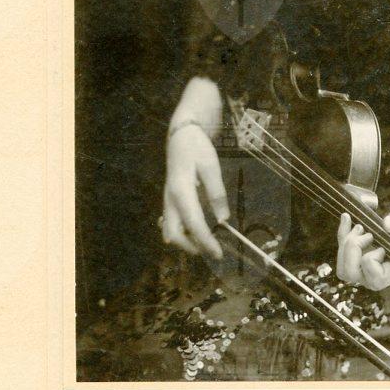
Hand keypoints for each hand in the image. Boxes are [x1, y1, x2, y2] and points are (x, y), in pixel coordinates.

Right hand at [161, 121, 228, 260]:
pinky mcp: (169, 201)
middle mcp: (169, 200)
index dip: (206, 241)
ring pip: (170, 231)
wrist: (180, 136)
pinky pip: (170, 224)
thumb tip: (223, 220)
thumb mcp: (211, 166)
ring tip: (207, 243)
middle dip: (192, 247)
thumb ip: (216, 193)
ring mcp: (167, 201)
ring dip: (187, 242)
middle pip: (175, 234)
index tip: (218, 254)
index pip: (194, 223)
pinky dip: (182, 234)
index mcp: (181, 191)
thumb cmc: (197, 148)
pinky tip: (196, 234)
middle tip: (212, 251)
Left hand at [336, 211, 389, 291]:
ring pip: (341, 264)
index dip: (372, 258)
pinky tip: (347, 217)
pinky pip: (342, 248)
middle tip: (367, 233)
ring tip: (359, 226)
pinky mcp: (359, 256)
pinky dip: (343, 232)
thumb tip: (387, 223)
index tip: (384, 247)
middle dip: (353, 249)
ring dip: (346, 242)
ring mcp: (364, 267)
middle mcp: (373, 276)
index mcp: (389, 276)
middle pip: (349, 273)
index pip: (372, 275)